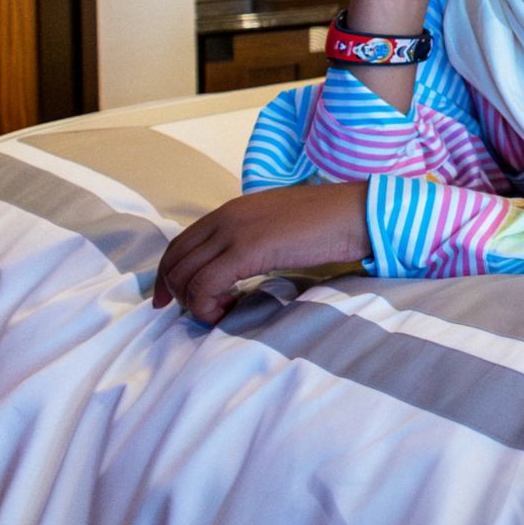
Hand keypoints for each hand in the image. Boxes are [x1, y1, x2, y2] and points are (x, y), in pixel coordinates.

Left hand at [152, 183, 368, 324]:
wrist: (355, 213)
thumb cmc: (328, 223)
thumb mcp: (277, 226)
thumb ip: (252, 239)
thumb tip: (239, 267)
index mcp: (231, 210)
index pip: (180, 243)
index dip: (168, 274)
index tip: (170, 300)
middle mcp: (225, 218)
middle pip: (175, 260)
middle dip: (175, 293)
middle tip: (195, 314)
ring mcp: (234, 232)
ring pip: (185, 275)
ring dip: (195, 302)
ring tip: (222, 312)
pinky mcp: (247, 250)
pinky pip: (206, 285)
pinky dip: (208, 306)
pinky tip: (229, 311)